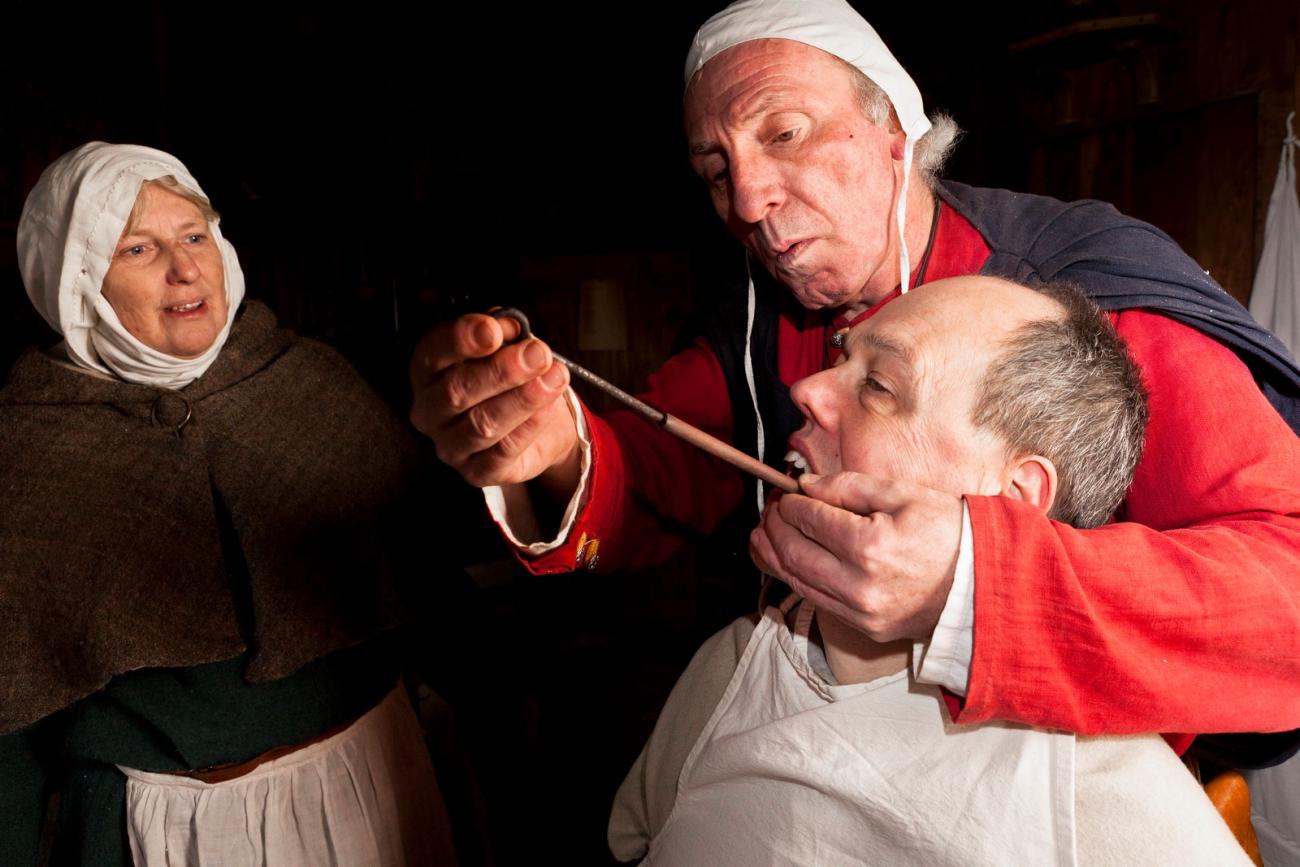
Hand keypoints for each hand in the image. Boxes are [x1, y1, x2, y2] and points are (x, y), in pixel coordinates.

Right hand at [409, 313, 580, 492]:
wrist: (539, 424)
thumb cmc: (511, 380)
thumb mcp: (506, 345)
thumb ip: (503, 331)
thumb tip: (510, 325)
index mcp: (428, 371)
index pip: (433, 353)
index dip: (462, 339)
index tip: (494, 330)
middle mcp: (430, 410)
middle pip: (457, 391)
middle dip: (501, 370)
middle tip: (537, 354)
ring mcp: (450, 445)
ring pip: (482, 424)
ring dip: (522, 398)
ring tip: (553, 378)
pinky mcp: (476, 471)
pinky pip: (503, 451)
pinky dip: (530, 426)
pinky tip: (548, 408)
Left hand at [749, 472, 962, 641]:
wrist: (984, 584)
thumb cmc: (949, 532)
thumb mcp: (904, 495)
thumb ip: (850, 487)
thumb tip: (807, 484)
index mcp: (870, 546)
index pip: (809, 520)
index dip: (790, 505)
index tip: (786, 495)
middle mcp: (860, 584)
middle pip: (794, 553)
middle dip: (775, 529)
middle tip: (770, 512)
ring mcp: (861, 612)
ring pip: (799, 582)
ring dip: (776, 556)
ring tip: (763, 536)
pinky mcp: (866, 628)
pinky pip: (819, 601)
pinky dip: (797, 580)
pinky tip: (788, 562)